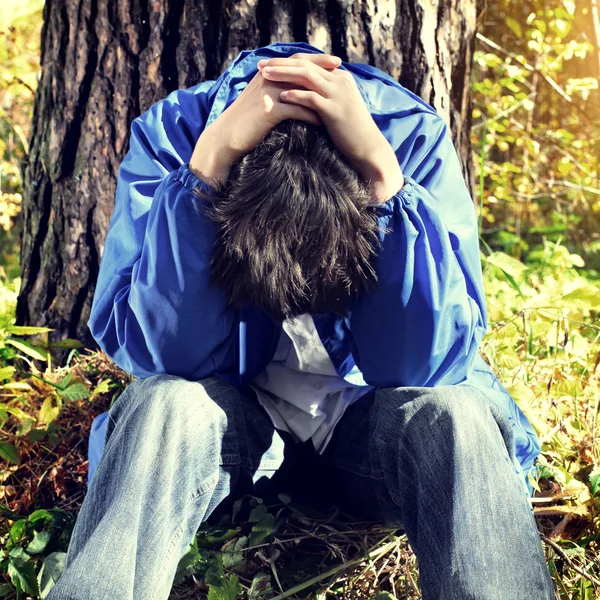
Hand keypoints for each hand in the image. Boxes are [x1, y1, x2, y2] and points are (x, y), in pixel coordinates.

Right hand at [189, 52, 341, 187]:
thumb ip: (274, 89)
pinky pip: (297, 109)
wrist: (226, 137)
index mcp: (266, 74)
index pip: (295, 60)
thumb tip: (293, 89)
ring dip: (320, 94)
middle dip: (322, 68)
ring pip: (301, 89)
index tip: (334, 61)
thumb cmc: (245, 122)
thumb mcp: (259, 99)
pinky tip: (323, 122)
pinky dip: (311, 115)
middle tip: (341, 69)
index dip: (316, 59)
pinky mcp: (269, 110)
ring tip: (337, 98)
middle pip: (301, 68)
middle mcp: (267, 78)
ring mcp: (268, 93)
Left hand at [258, 55, 404, 203]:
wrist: (368, 149)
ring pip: (306, 76)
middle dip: (281, 63)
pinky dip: (295, 95)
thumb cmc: (351, 133)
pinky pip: (311, 98)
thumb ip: (325, 98)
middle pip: (306, 65)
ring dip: (283, 73)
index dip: (288, 61)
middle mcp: (340, 81)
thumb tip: (304, 97)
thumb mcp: (338, 109)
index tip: (269, 63)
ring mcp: (338, 94)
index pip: (311, 63)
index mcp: (340, 78)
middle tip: (260, 64)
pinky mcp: (335, 110)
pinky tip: (281, 96)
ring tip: (265, 75)